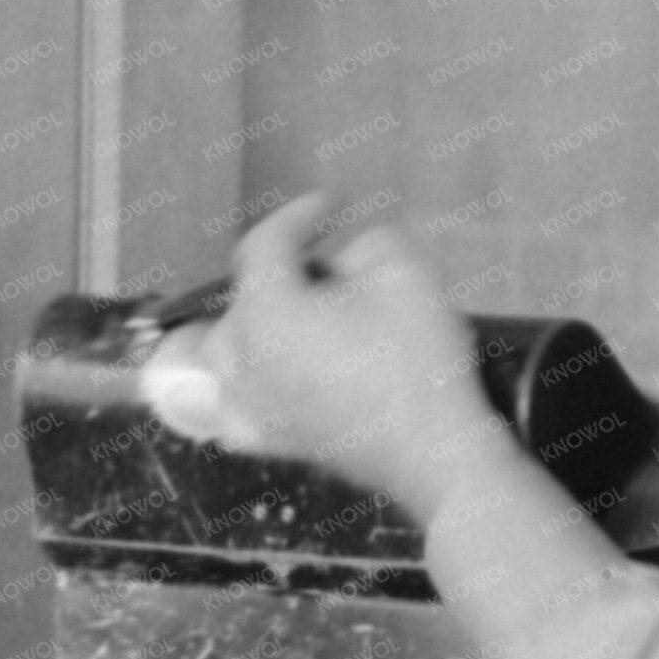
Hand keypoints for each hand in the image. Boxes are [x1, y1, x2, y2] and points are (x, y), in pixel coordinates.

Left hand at [203, 194, 508, 523]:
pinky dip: (238, 384)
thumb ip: (366, 244)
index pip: (266, 245)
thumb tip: (345, 259)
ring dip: (251, 322)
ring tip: (289, 313)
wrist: (434, 452)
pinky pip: (231, 405)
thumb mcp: (403, 274)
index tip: (331, 206)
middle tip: (326, 264)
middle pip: (241, 297)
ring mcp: (250, 405)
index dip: (299, 217)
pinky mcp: (269, 440)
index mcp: (266, 312)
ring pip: (224, 351)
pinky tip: (257, 378)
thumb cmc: (418, 363)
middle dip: (280, 271)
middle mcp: (242, 359)